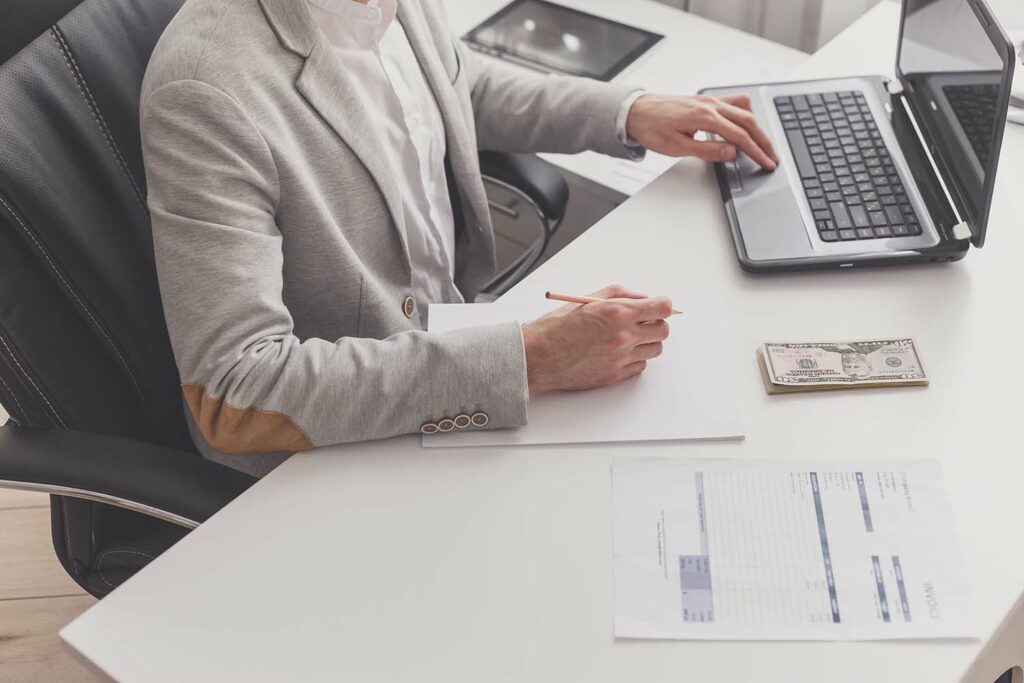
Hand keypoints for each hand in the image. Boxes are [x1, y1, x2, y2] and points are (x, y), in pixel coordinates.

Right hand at [522, 285, 672, 392]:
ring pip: (654, 350)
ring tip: (625, 337)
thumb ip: (620, 294)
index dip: (662, 305)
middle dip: (655, 323)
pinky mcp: (615, 376)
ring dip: (646, 342)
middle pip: (663, 330)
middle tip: (640, 322)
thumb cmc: (557, 326)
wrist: (538, 356)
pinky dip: (633, 359)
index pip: (663, 308)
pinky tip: (616, 352)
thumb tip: (644, 298)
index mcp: (618, 313)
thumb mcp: (587, 299)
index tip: (657, 306)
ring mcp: (620, 358)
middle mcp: (623, 336)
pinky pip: (640, 366)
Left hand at [626, 93, 778, 169]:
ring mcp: (709, 100)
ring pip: (744, 110)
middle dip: (764, 141)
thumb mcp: (677, 147)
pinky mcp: (706, 100)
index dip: (756, 151)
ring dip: (757, 127)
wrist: (635, 111)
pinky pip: (734, 102)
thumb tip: (732, 153)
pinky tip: (747, 125)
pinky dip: (745, 114)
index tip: (766, 162)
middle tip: (773, 157)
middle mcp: (710, 105)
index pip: (739, 136)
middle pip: (748, 121)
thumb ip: (707, 150)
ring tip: (764, 144)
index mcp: (704, 117)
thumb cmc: (651, 128)